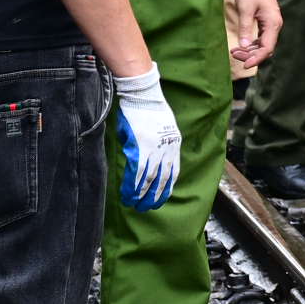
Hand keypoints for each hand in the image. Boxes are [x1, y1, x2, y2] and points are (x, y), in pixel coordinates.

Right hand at [111, 68, 182, 211]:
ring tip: (137, 206)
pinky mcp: (140, 147)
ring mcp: (154, 149)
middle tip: (149, 208)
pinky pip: (138, 171)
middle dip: (156, 196)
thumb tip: (147, 159)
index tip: (162, 198)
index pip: (173, 171)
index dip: (167, 186)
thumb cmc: (149, 110)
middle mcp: (167, 149)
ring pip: (150, 178)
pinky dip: (134, 185)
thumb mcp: (162, 128)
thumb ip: (157, 144)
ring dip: (143, 195)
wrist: (143, 95)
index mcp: (174, 144)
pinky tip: (130, 195)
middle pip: (163, 178)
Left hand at [229, 0, 279, 73]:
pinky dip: (251, 43)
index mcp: (273, 23)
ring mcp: (271, 23)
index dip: (256, 59)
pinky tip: (241, 44)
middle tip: (234, 54)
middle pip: (266, 48)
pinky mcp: (266, 20)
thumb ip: (245, 28)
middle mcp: (274, 25)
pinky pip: (261, 37)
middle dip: (251, 55)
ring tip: (234, 51)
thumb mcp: (245, 9)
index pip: (267, 48)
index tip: (244, 65)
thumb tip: (244, 46)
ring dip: (250, 50)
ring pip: (263, 43)